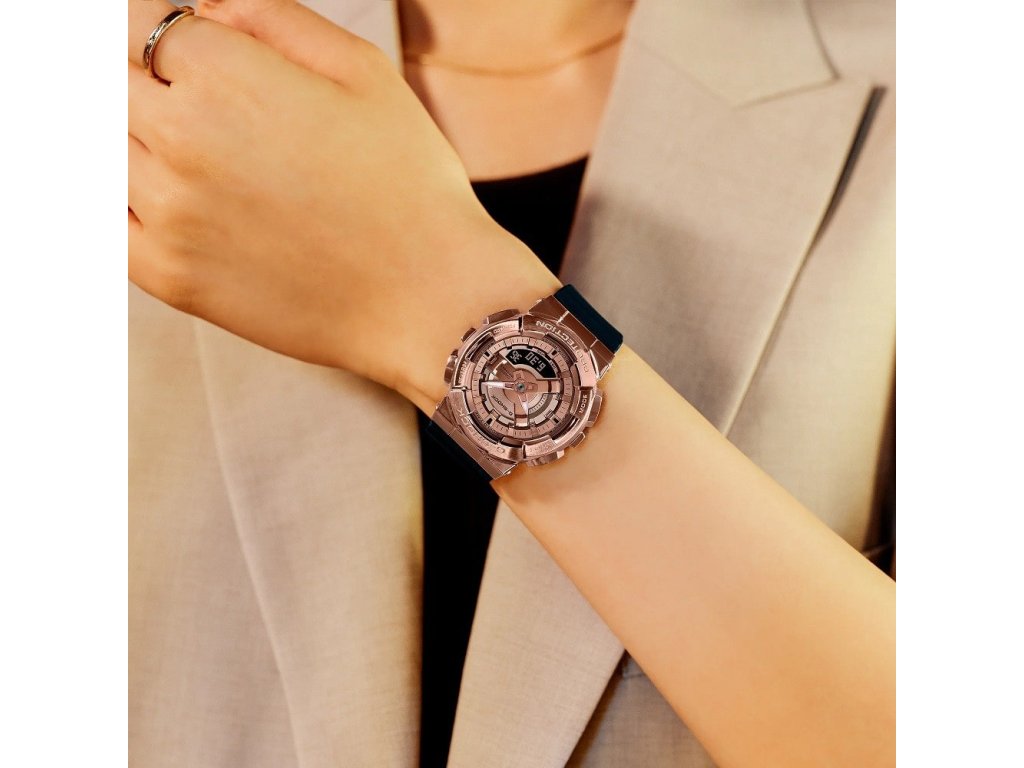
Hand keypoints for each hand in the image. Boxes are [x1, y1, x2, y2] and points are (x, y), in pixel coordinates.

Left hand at [128, 0, 558, 407]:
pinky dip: (118, 197)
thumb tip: (207, 8)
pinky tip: (161, 195)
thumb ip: (272, 19)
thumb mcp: (363, 72)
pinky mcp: (168, 276)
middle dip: (139, 79)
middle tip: (183, 97)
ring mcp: (166, 213)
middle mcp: (179, 139)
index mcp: (224, 77)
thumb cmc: (411, 189)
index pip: (136, 24)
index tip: (173, 45)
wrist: (428, 299)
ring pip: (100, 146)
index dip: (155, 29)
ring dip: (129, 135)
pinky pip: (104, 219)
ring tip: (186, 148)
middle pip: (107, 81)